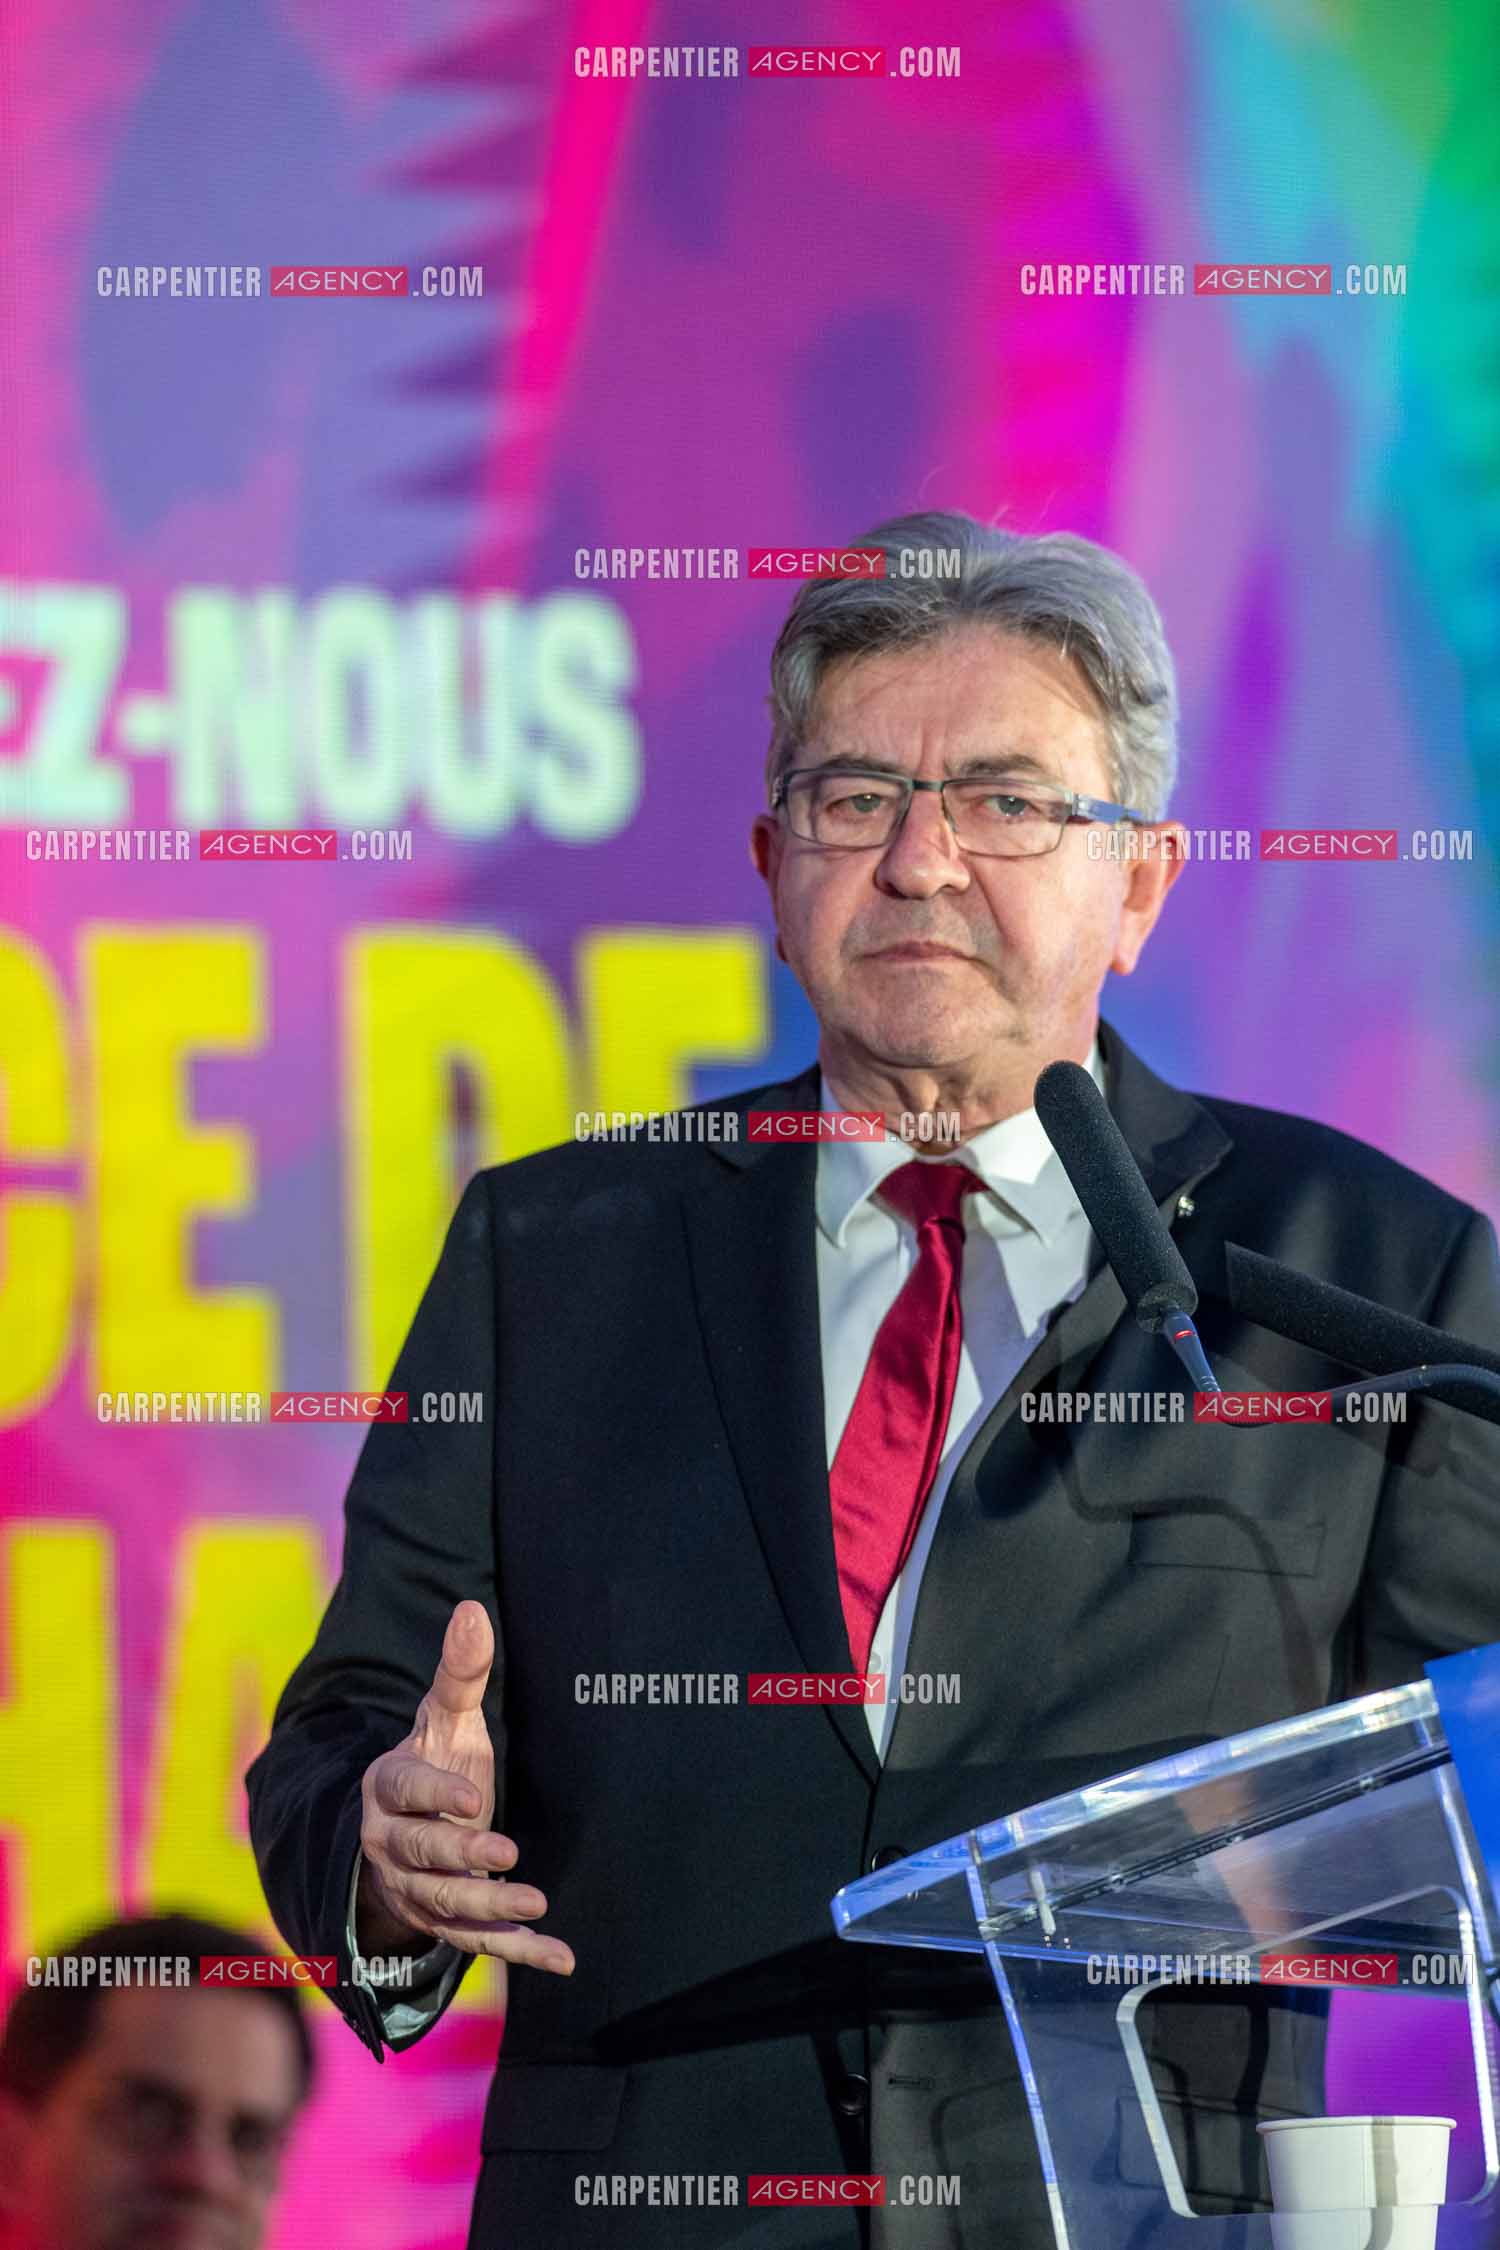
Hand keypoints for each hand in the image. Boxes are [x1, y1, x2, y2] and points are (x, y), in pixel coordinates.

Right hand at [357, 1599, 573, 1972]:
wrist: (403, 1832)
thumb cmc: (434, 1763)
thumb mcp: (444, 1718)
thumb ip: (460, 1671)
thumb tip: (472, 1608)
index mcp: (389, 1787)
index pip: (404, 1789)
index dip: (434, 1793)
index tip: (472, 1796)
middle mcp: (393, 1843)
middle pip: (419, 1853)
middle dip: (459, 1855)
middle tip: (504, 1851)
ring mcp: (415, 1889)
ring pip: (446, 1905)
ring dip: (489, 1908)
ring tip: (535, 1902)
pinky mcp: (443, 1924)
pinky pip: (478, 1944)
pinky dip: (520, 1953)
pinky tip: (562, 1957)